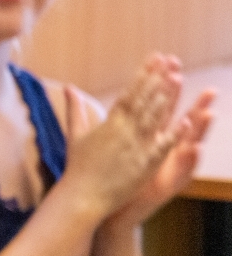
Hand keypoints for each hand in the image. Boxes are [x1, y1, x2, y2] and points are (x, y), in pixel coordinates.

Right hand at [62, 53, 186, 218]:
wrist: (82, 196)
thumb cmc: (78, 167)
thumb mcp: (75, 134)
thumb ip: (75, 109)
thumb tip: (68, 87)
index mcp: (109, 123)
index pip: (129, 93)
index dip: (143, 75)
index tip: (153, 59)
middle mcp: (124, 132)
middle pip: (144, 101)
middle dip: (158, 79)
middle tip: (170, 61)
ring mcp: (137, 147)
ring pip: (155, 119)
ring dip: (167, 99)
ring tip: (177, 79)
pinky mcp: (146, 164)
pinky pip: (163, 146)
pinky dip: (174, 134)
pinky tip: (186, 121)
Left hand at [108, 87, 216, 228]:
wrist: (111, 207)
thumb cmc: (114, 175)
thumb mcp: (116, 144)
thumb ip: (116, 121)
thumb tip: (113, 101)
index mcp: (153, 138)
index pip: (165, 109)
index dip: (171, 91)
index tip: (177, 70)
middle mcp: (166, 151)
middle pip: (185, 125)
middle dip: (197, 107)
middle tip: (210, 90)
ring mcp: (169, 168)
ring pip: (189, 146)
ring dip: (198, 131)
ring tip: (208, 113)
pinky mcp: (168, 184)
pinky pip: (183, 172)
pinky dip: (189, 160)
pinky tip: (195, 147)